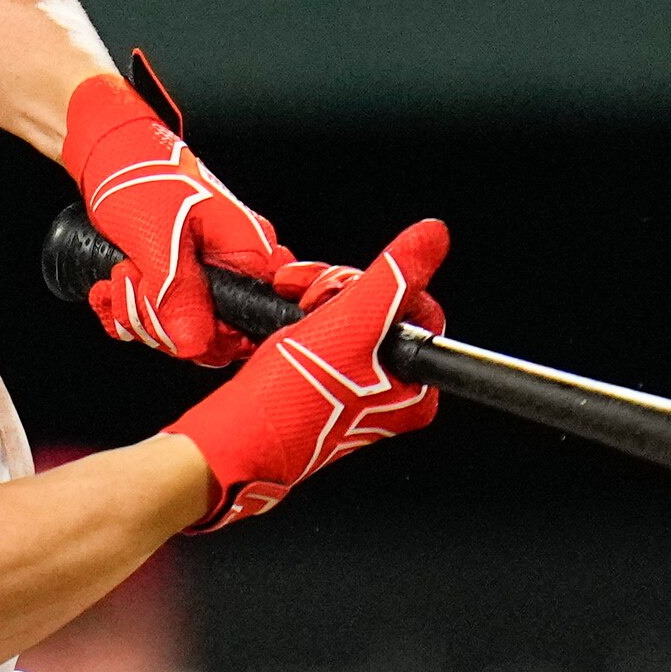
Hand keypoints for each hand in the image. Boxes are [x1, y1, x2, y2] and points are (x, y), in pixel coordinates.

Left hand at [63, 71, 337, 369]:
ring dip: (135, 313)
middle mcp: (232, 266)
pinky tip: (110, 285)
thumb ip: (178, 293)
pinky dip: (125, 309)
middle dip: (161, 323)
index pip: (252, 325)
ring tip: (119, 275)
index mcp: (248, 252)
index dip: (213, 337)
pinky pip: (154, 317)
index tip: (177, 322)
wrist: (104, 148)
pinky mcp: (173, 277)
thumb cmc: (138, 173)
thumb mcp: (157, 237)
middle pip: (210, 336)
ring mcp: (201, 273)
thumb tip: (194, 342)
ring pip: (176, 329)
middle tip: (134, 286)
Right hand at [166, 221, 444, 530]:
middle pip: (384, 309)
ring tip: (291, 310)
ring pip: (353, 317)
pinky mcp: (327, 388)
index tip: (341, 292)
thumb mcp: (352, 323)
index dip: (377, 286)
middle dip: (340, 293)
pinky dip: (305, 322)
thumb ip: (396, 276)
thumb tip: (435, 235)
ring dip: (318, 302)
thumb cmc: (289, 396)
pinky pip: (328, 337)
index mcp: (415, 391)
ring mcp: (358, 392)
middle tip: (309, 303)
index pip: (417, 308)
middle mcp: (392, 395)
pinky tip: (287, 326)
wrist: (235, 436)